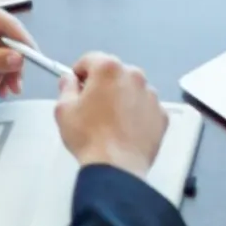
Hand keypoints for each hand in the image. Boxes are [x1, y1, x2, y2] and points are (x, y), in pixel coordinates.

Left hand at [0, 0, 34, 94]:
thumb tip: (20, 60)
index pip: (10, 25)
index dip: (25, 44)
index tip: (36, 63)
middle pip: (11, 39)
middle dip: (16, 63)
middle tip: (17, 86)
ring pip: (7, 51)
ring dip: (8, 72)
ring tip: (6, 91)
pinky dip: (0, 72)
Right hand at [54, 51, 167, 174]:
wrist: (116, 167)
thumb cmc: (89, 137)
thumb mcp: (64, 109)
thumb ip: (66, 87)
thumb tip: (69, 80)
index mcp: (109, 69)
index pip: (91, 59)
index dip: (80, 72)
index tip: (76, 84)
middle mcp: (134, 76)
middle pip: (114, 72)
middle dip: (102, 84)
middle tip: (91, 106)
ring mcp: (151, 95)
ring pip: (132, 90)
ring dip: (121, 98)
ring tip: (109, 122)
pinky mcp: (161, 115)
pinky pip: (146, 108)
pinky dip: (137, 114)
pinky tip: (125, 130)